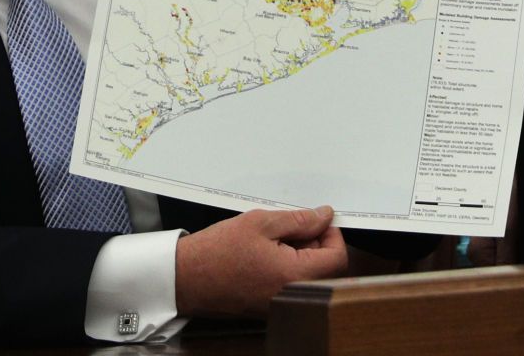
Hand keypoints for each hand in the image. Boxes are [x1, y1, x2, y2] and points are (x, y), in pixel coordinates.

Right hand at [175, 205, 346, 318]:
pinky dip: (288, 266)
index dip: (332, 234)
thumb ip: (298, 220)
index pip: (337, 257)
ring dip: (301, 254)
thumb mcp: (260, 222)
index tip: (318, 221)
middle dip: (316, 243)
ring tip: (273, 238)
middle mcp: (292, 294)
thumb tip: (323, 217)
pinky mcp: (270, 306)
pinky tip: (267, 253)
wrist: (186, 277)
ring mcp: (281, 303)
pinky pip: (292, 283)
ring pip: (309, 275)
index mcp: (293, 274)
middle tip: (291, 226)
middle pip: (326, 268)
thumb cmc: (217, 252)